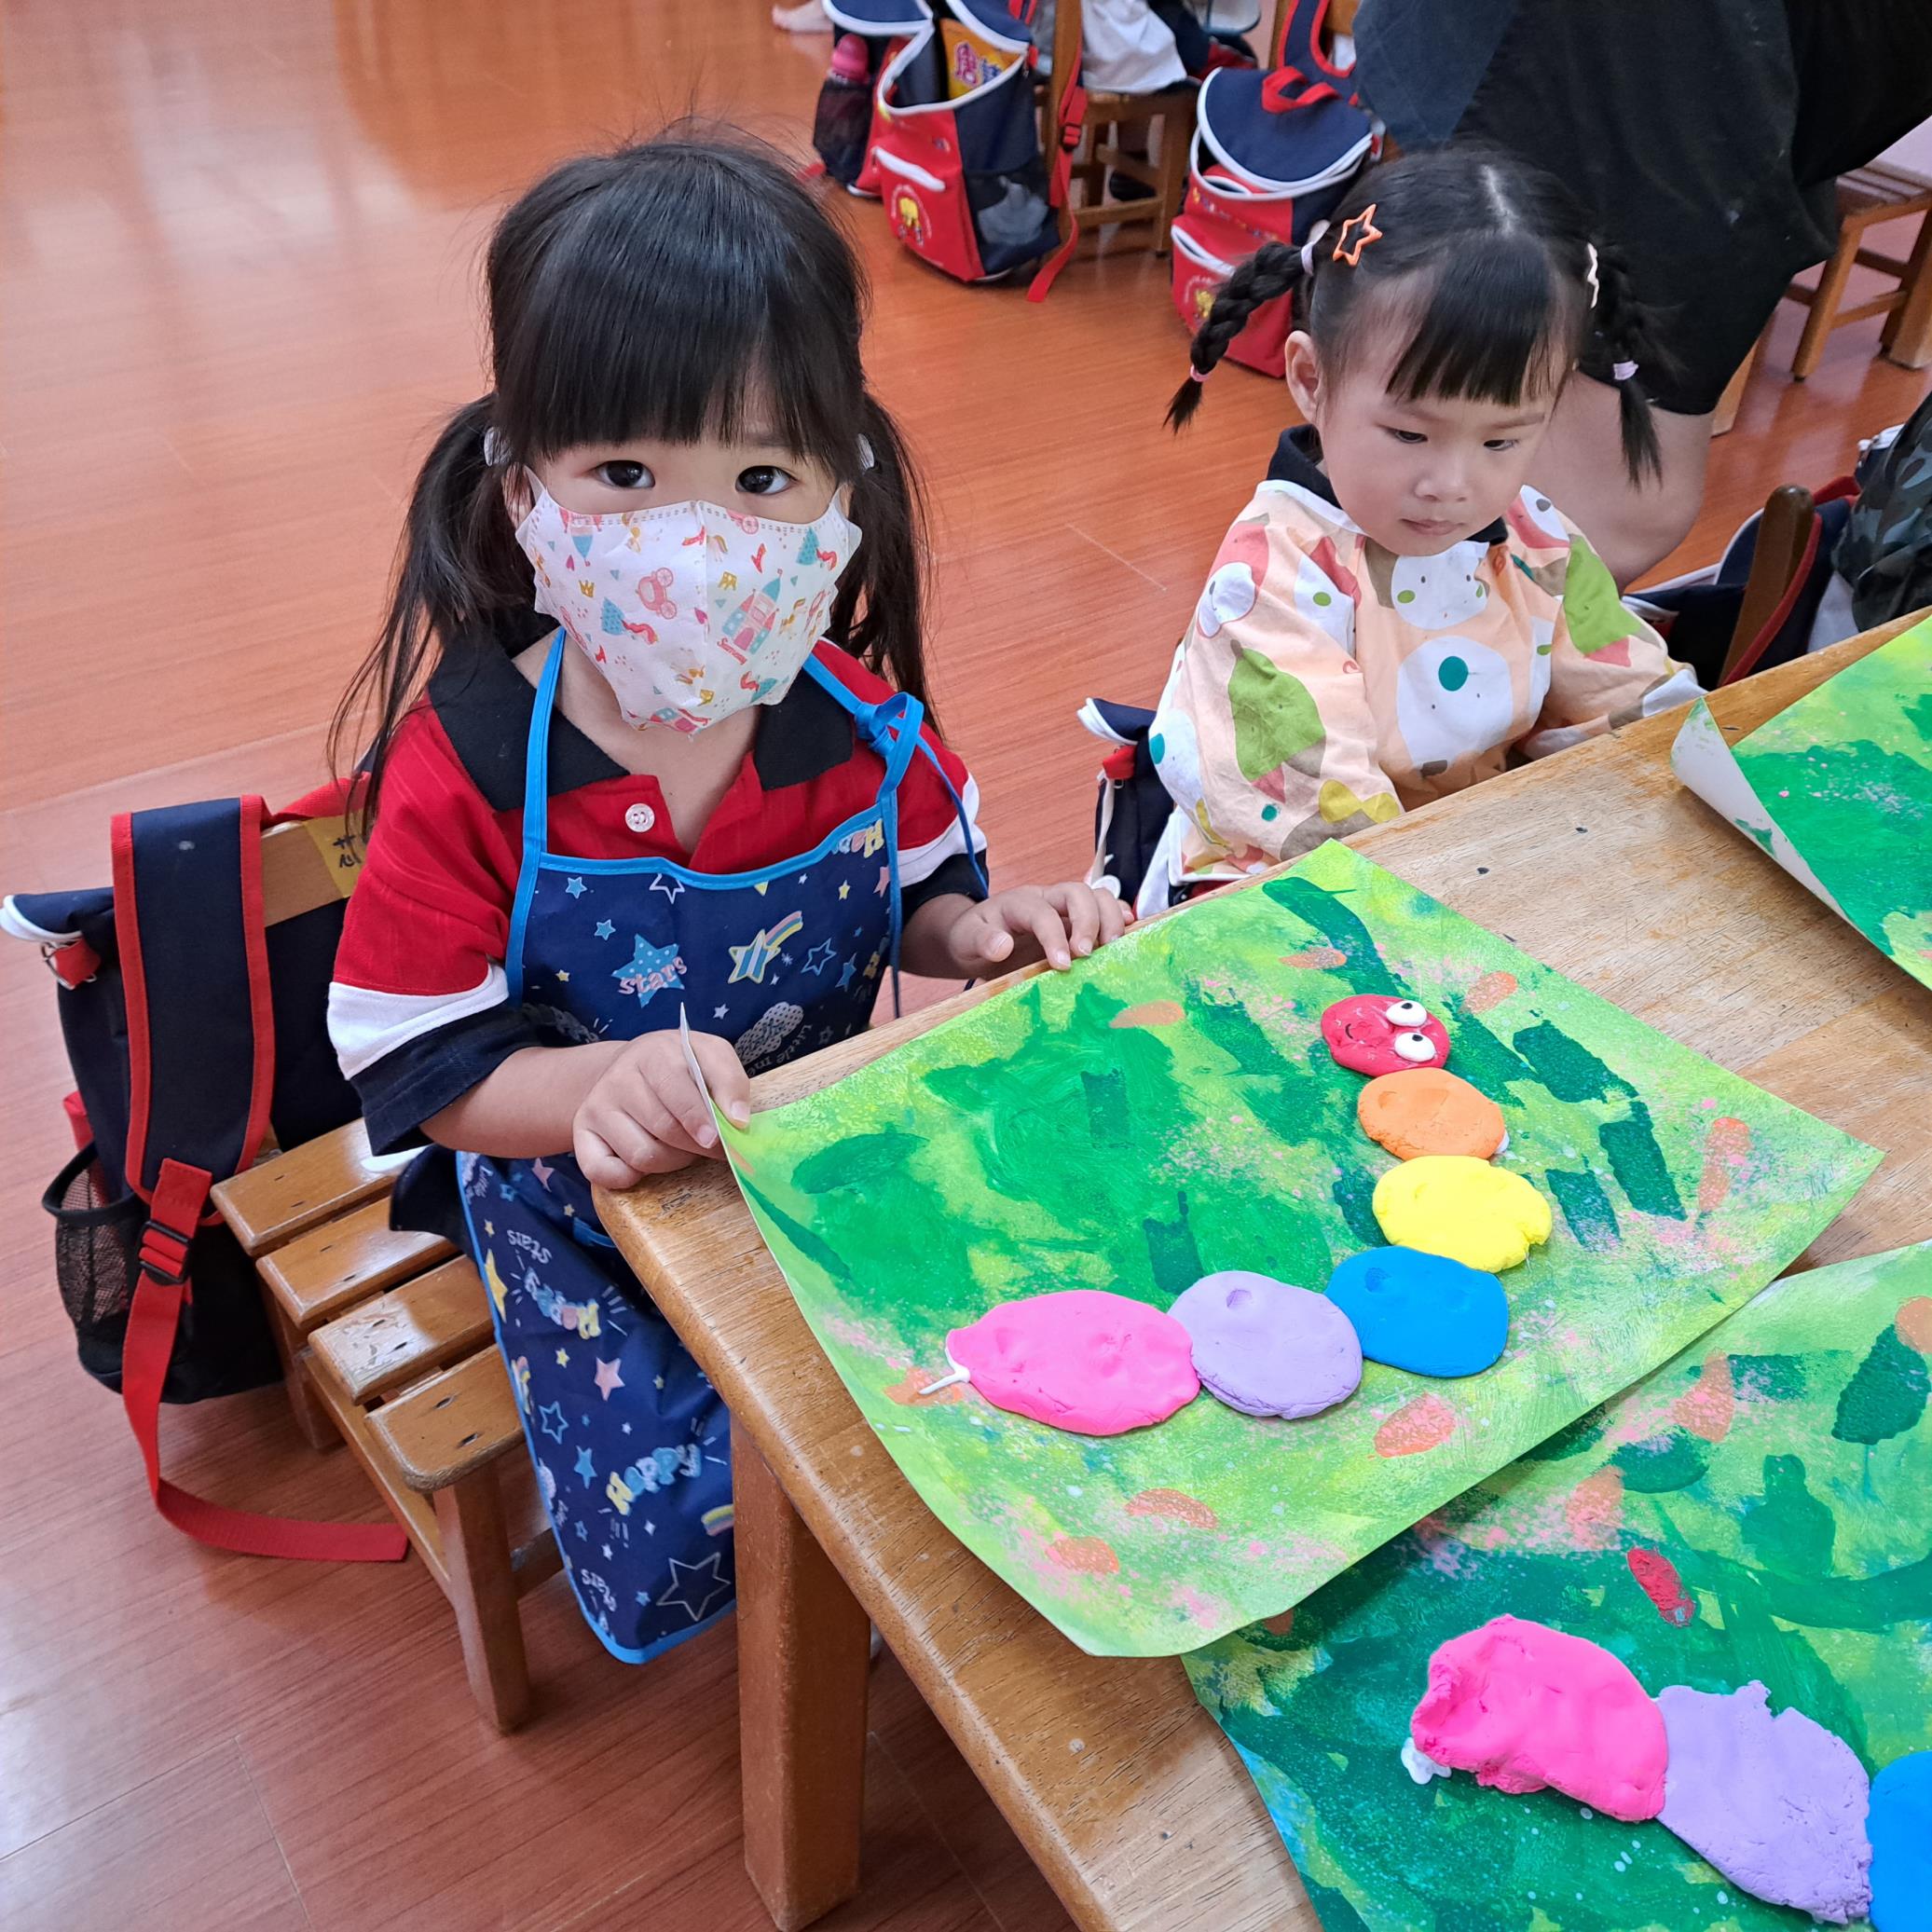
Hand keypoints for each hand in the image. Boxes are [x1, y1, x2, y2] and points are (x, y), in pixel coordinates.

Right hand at [573, 1030, 750, 1189]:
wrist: (629, 1069)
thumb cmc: (680, 1066)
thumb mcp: (711, 1056)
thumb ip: (730, 1082)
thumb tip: (738, 1121)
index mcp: (653, 1053)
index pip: (676, 1091)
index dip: (699, 1119)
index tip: (716, 1140)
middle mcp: (618, 1078)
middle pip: (664, 1129)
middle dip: (695, 1146)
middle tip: (710, 1147)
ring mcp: (596, 1107)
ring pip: (642, 1155)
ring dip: (671, 1161)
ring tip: (679, 1147)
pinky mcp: (582, 1136)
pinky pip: (604, 1173)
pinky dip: (628, 1178)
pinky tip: (644, 1162)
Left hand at [946, 880, 1132, 974]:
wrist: (977, 939)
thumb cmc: (973, 938)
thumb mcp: (966, 941)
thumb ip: (982, 941)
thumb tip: (1003, 946)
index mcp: (1018, 903)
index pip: (1042, 911)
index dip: (1055, 935)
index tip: (1062, 964)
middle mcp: (1046, 899)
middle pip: (1078, 892)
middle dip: (1089, 922)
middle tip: (1087, 956)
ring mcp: (1065, 909)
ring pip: (1098, 897)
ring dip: (1110, 920)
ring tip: (1111, 950)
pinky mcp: (1078, 922)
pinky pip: (1105, 911)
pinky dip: (1120, 919)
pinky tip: (1127, 938)